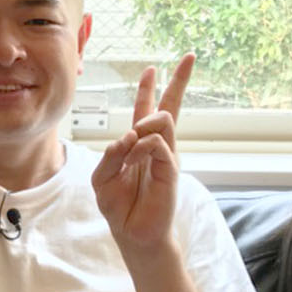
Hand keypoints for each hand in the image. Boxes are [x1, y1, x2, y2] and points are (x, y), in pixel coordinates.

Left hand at [91, 53, 192, 254]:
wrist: (132, 233)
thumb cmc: (120, 206)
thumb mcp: (102, 178)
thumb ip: (110, 154)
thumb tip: (129, 136)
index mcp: (139, 144)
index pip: (147, 109)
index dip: (149, 87)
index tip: (153, 67)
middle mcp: (156, 146)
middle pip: (170, 106)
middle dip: (179, 80)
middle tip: (189, 57)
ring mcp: (166, 156)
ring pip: (162, 119)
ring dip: (142, 126)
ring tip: (131, 150)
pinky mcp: (170, 169)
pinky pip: (158, 144)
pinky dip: (141, 148)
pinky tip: (133, 160)